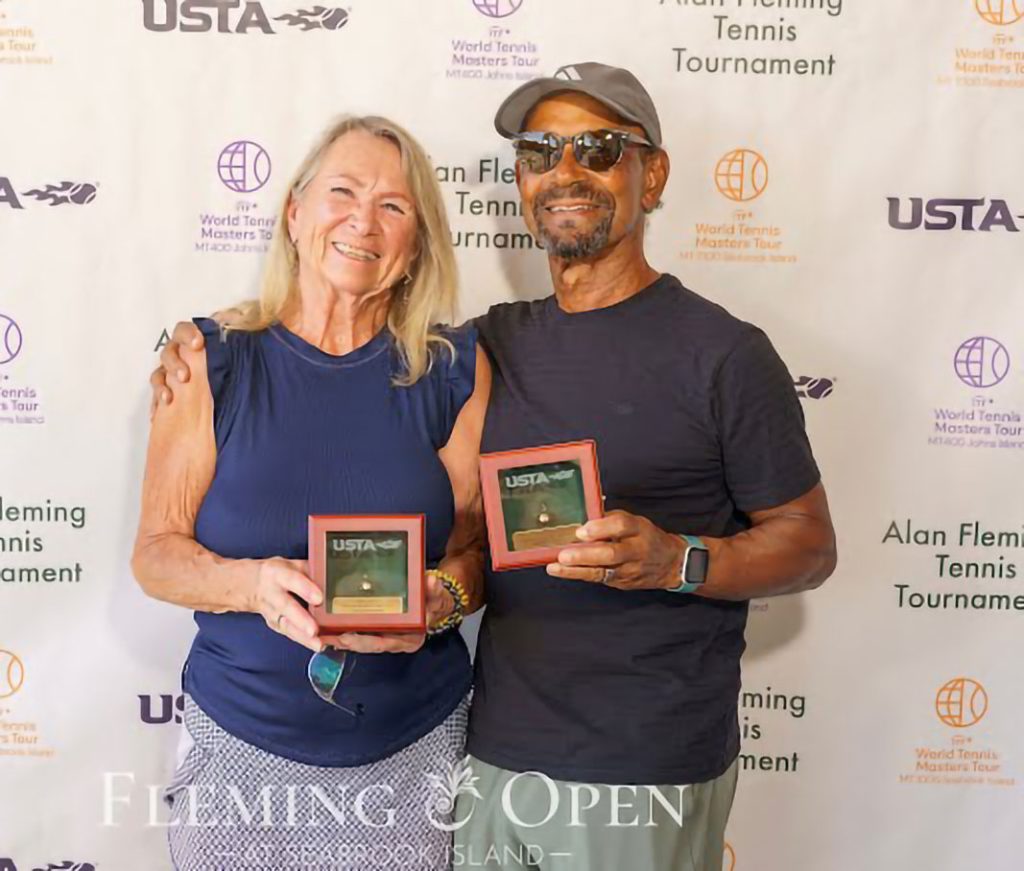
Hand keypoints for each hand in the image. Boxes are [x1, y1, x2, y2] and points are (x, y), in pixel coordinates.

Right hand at [148, 308, 243, 417]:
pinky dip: (156, 403)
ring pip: (160, 374)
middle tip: (185, 376)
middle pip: (169, 352)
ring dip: (162, 384)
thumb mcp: (236, 345)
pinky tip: (158, 413)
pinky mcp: (168, 391)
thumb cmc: (230, 362)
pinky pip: (156, 396)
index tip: (197, 343)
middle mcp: (179, 355)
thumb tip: (238, 316)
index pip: (184, 330)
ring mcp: (172, 374)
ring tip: (169, 397)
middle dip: (175, 363)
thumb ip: (235, 327)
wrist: (229, 387)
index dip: (188, 334)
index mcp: (193, 341)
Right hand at [252, 557, 323, 652]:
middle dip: (301, 619)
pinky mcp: (274, 624)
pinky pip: (288, 633)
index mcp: (279, 573)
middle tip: (314, 630)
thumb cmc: (279, 573)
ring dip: (302, 636)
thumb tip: (336, 575)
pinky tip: (316, 645)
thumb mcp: (292, 564)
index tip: (318, 598)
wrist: (251, 585)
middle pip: (286, 607)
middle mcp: (273, 593)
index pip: (292, 580)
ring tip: (317, 643)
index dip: (305, 589)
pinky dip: (302, 640)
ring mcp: (271, 611)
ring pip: (286, 624)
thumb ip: (311, 569)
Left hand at [326, 571, 456, 654]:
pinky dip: (344, 628)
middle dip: (344, 641)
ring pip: (359, 640)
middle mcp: (394, 641)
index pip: (383, 643)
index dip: (365, 641)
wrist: (434, 603)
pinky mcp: (377, 629)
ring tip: (319, 631)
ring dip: (339, 637)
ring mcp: (385, 636)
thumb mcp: (437, 596)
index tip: (347, 637)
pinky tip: (328, 622)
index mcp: (409, 638)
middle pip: (366, 644)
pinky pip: (359, 632)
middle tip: (323, 636)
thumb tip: (432, 581)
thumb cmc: (434, 601)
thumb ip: (434, 590)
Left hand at [546, 510, 684, 591]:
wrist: (672, 564)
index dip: (601, 528)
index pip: (622, 526)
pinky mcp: (622, 583)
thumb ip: (610, 518)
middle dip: (586, 555)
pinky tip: (561, 571)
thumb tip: (584, 514)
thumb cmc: (646, 537)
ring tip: (556, 566)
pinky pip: (599, 579)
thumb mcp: (635, 521)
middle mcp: (636, 550)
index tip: (582, 530)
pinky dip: (579, 575)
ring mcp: (629, 570)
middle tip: (564, 554)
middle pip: (612, 553)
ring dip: (577, 570)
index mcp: (639, 529)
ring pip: (603, 572)